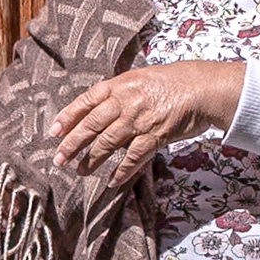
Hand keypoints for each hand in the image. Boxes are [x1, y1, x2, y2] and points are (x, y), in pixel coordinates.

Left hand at [50, 61, 245, 184]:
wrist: (206, 88)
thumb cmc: (177, 81)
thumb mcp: (143, 78)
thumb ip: (121, 92)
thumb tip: (101, 109)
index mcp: (121, 84)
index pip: (86, 100)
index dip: (68, 116)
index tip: (53, 131)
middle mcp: (126, 100)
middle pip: (91, 124)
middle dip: (72, 143)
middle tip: (59, 158)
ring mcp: (140, 119)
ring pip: (107, 143)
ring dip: (91, 159)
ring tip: (80, 171)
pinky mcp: (155, 136)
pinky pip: (133, 157)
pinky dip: (121, 171)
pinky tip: (112, 182)